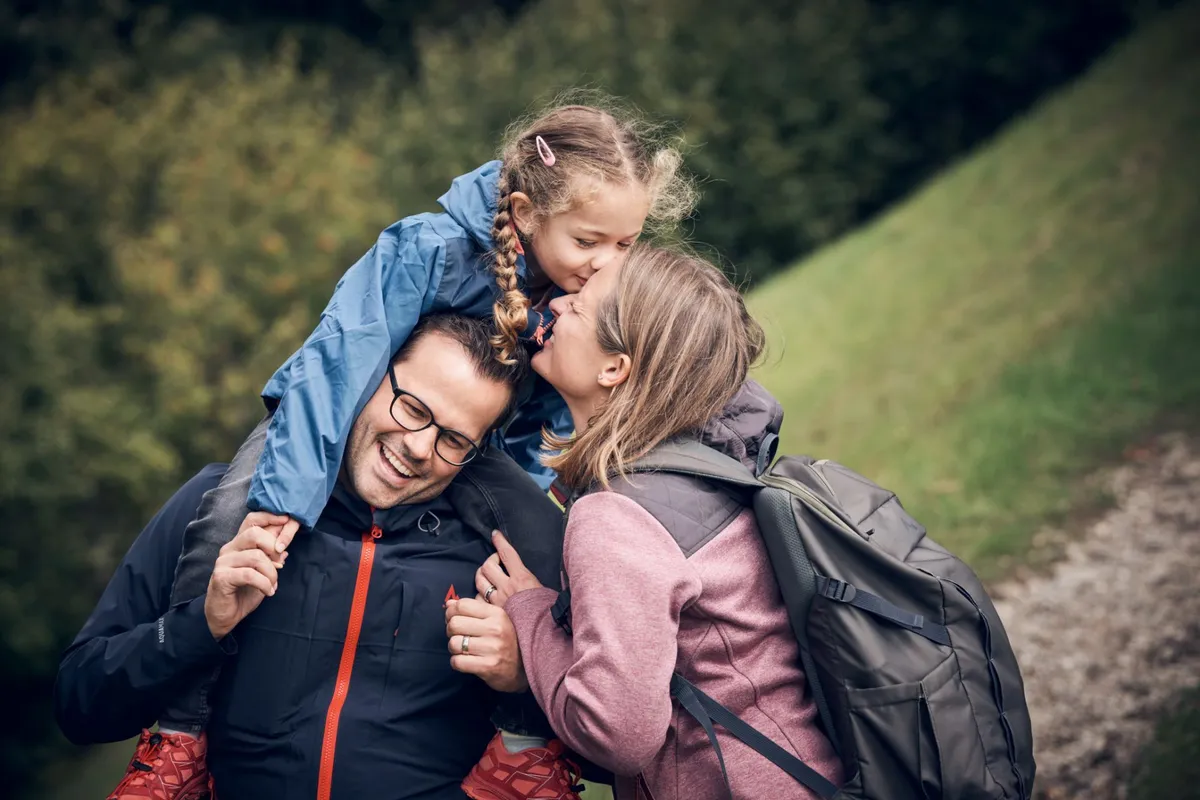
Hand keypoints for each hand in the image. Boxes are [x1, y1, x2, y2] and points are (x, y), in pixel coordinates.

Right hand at [204, 512, 297, 639]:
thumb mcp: (262, 574)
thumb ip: (271, 560)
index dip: (269, 517)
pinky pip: (249, 574)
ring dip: (271, 573)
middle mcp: (229, 549)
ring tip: (273, 585)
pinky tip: (268, 592)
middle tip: (280, 566)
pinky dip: (264, 583)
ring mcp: (223, 562)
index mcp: (239, 544)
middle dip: (273, 548)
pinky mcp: (221, 577)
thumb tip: (284, 549)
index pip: (252, 520)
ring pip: (256, 556)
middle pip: (254, 534)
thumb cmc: (244, 593)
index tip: (287, 520)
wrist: (225, 617)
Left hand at [445, 597, 527, 692]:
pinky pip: (458, 662)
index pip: (462, 605)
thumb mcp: (495, 620)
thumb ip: (473, 609)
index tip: (453, 618)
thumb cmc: (506, 641)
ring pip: (454, 643)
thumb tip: (448, 604)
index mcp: (497, 614)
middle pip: (455, 624)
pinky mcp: (488, 667)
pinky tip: (465, 661)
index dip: (451, 612)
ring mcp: (492, 648)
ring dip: (454, 648)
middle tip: (458, 635)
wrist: (523, 669)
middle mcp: (495, 629)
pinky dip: (457, 662)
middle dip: (450, 631)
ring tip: (463, 649)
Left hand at [475, 531, 543, 607]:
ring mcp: (497, 599)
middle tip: (494, 562)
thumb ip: (531, 580)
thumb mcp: (543, 590)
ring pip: (480, 580)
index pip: (508, 554)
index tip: (495, 534)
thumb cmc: (547, 611)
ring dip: (481, 575)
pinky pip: (479, 599)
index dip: (500, 541)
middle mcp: (507, 586)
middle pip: (488, 565)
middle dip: (489, 561)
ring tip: (486, 576)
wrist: (541, 634)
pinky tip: (483, 596)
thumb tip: (526, 575)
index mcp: (522, 577)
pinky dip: (479, 596)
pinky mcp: (492, 612)